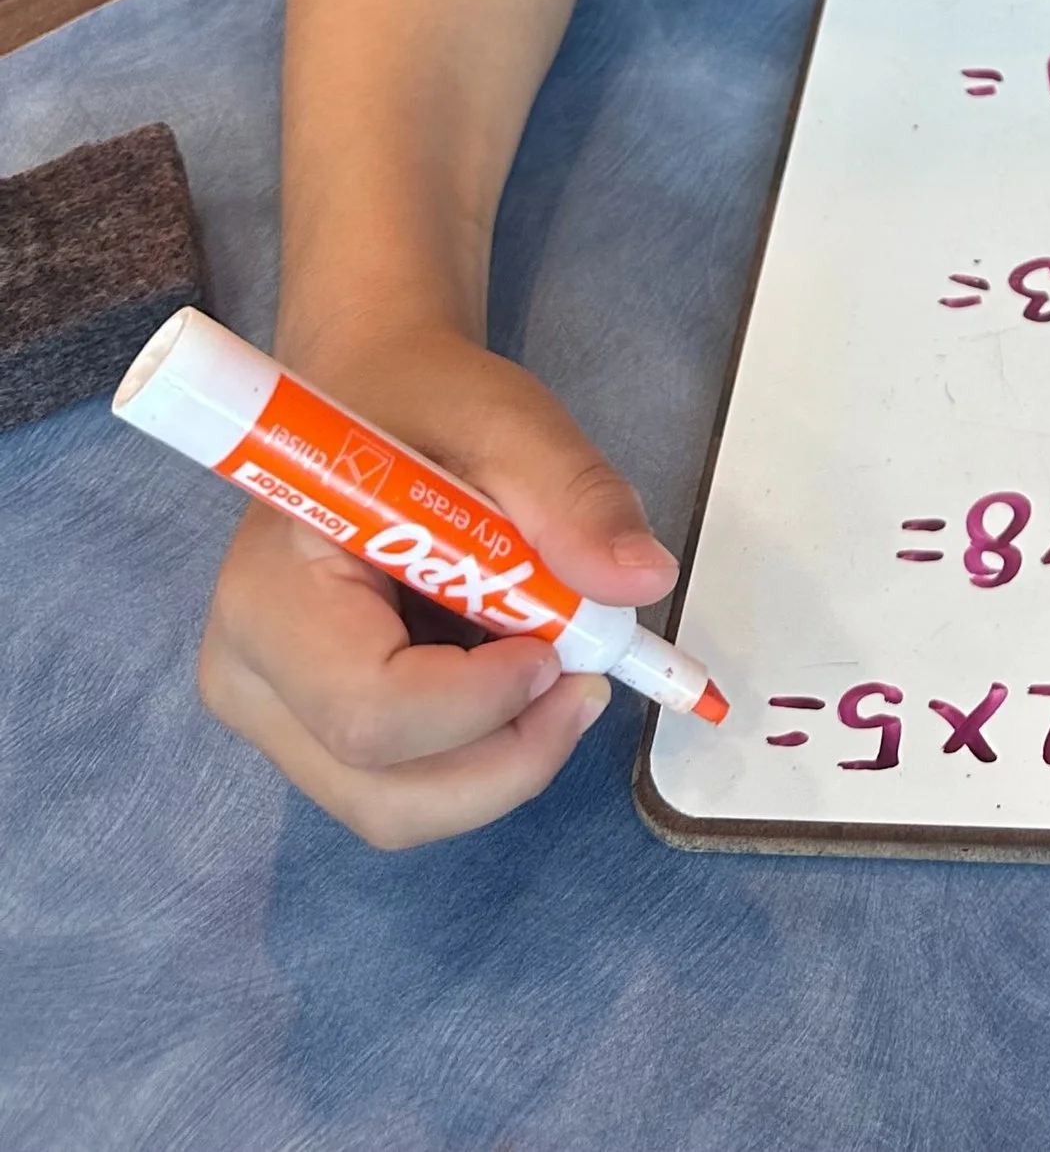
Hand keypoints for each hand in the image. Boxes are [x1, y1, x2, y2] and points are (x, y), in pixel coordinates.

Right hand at [197, 321, 681, 847]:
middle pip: (383, 793)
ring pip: (399, 806)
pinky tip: (504, 668)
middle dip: (509, 756)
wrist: (370, 401)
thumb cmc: (426, 405)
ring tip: (550, 661)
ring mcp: (273, 719)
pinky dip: (479, 749)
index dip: (481, 702)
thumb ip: (574, 496)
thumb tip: (643, 581)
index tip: (560, 647)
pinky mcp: (309, 737)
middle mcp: (249, 675)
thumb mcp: (510, 420)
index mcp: (270, 592)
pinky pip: (404, 787)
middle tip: (587, 680)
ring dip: (502, 756)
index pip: (369, 710)